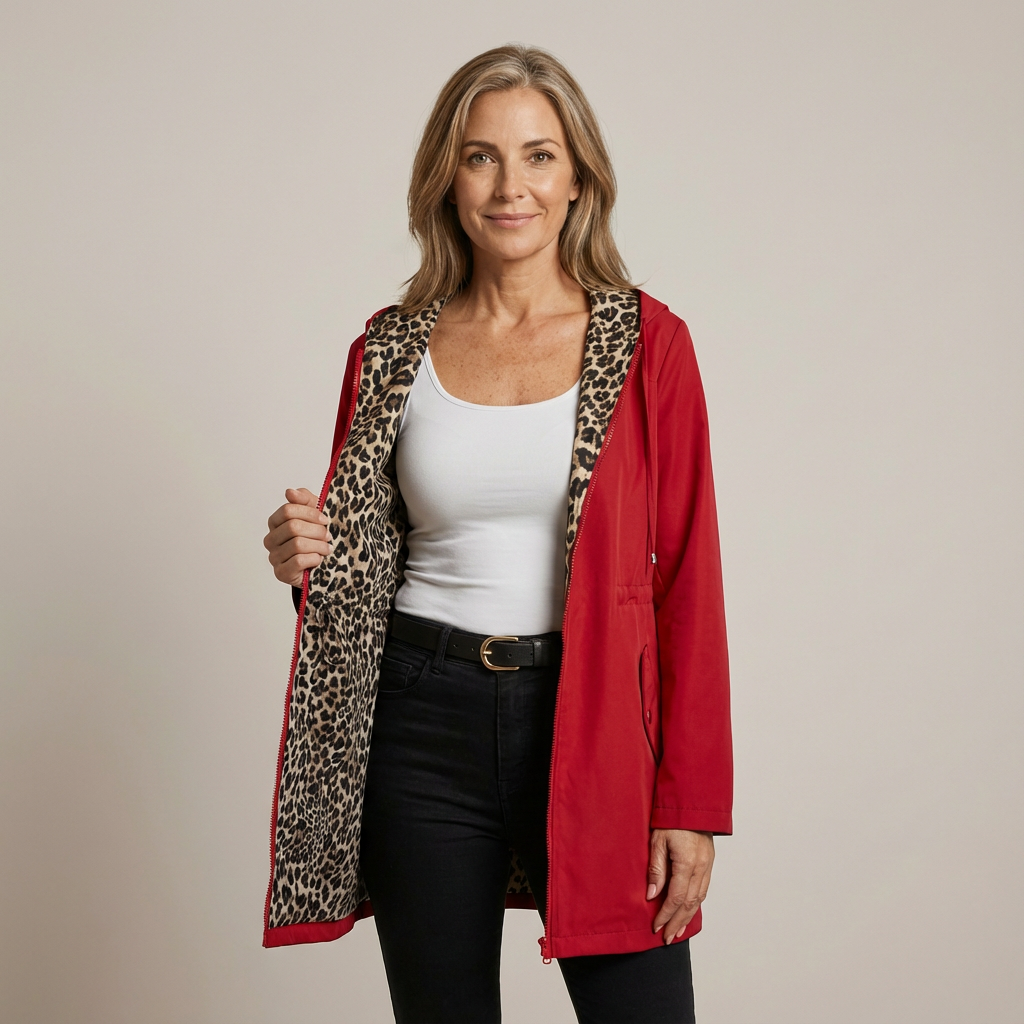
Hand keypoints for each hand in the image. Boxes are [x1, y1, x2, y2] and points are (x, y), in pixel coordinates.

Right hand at [263, 488, 331, 586]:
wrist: (322, 565)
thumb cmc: (317, 538)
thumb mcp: (314, 514)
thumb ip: (304, 500)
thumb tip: (289, 492)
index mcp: (276, 522)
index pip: (288, 510)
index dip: (310, 513)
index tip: (325, 520)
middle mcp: (271, 539)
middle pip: (293, 527)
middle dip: (317, 531)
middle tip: (328, 536)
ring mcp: (274, 557)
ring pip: (297, 544)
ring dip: (318, 546)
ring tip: (327, 549)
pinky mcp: (281, 573)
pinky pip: (298, 561)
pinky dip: (314, 559)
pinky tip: (319, 559)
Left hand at [647, 828, 714, 943]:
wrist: (692, 803)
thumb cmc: (671, 818)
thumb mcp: (657, 841)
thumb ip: (656, 869)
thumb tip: (651, 895)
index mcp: (687, 863)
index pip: (675, 898)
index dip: (665, 915)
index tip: (655, 926)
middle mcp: (700, 867)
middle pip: (689, 903)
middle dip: (677, 923)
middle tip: (667, 938)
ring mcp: (707, 865)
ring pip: (699, 899)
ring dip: (688, 917)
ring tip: (677, 931)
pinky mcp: (709, 862)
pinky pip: (704, 889)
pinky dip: (696, 904)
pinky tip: (689, 911)